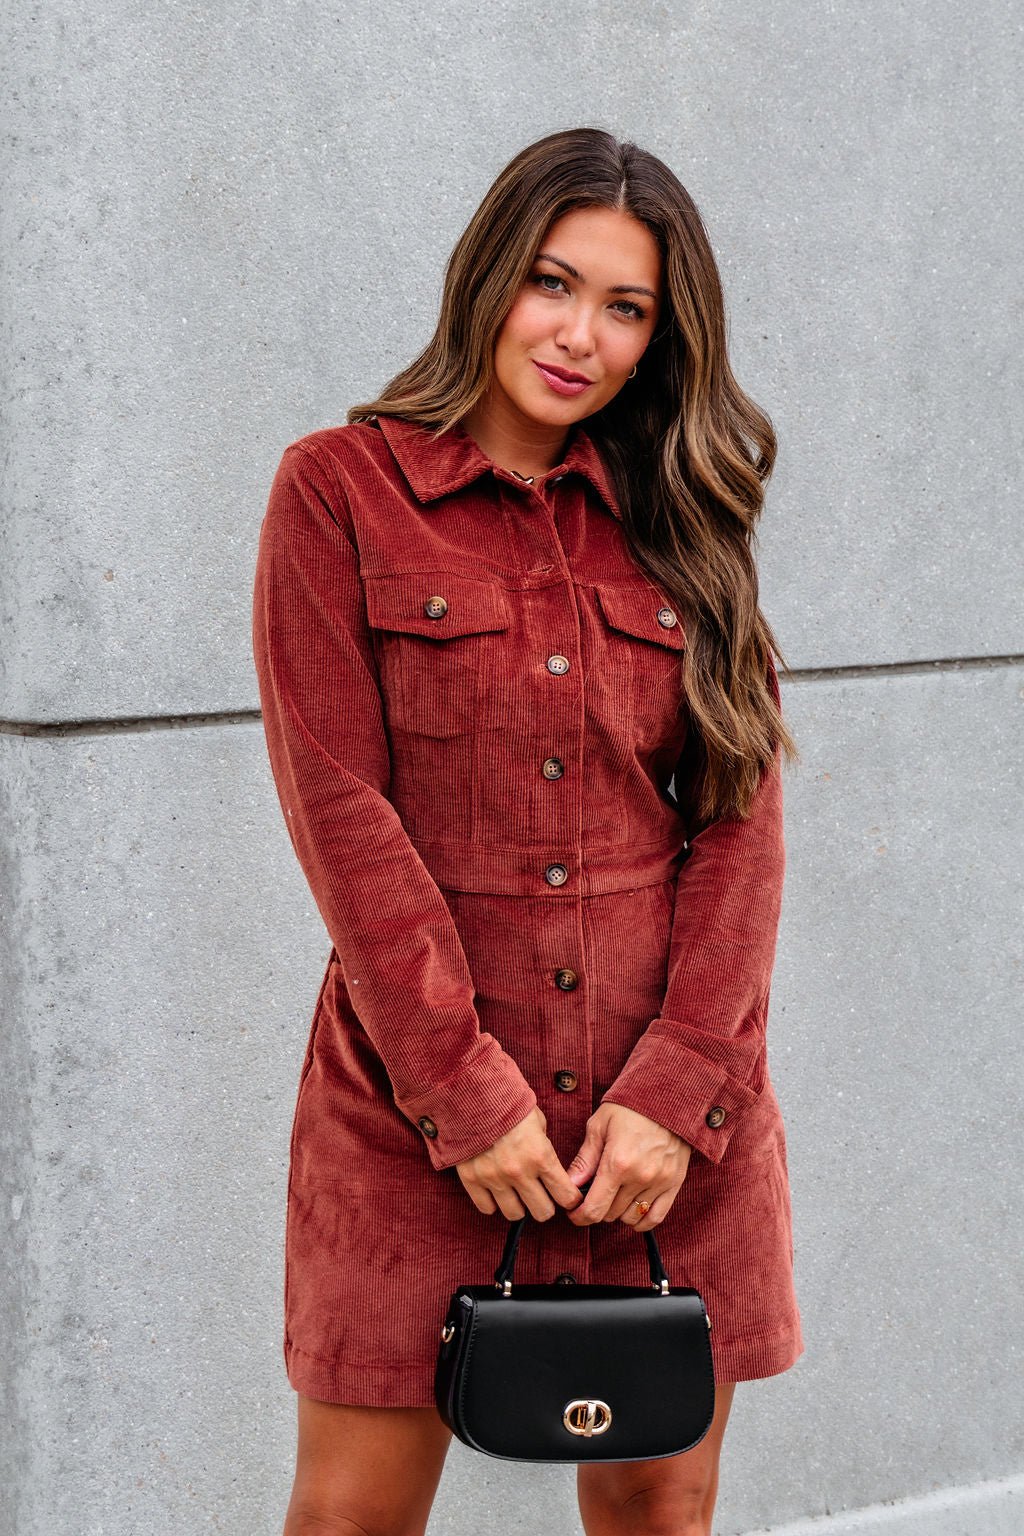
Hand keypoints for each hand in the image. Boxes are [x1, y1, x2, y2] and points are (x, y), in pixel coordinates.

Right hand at [455, 1105, 584, 1222]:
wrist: (471, 1092)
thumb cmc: (507, 1102)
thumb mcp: (537, 1121)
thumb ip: (543, 1146)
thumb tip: (547, 1166)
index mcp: (540, 1156)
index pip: (565, 1196)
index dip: (570, 1199)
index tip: (568, 1197)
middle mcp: (519, 1172)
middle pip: (542, 1212)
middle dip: (545, 1205)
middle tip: (541, 1195)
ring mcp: (494, 1178)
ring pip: (515, 1214)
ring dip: (519, 1205)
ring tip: (516, 1192)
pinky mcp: (472, 1180)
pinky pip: (487, 1208)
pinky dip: (493, 1202)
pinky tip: (496, 1190)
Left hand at [565, 1103, 692, 1230]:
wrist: (668, 1097)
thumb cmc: (630, 1108)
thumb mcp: (599, 1126)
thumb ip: (585, 1159)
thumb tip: (570, 1184)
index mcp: (617, 1163)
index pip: (594, 1208)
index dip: (580, 1216)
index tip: (574, 1213)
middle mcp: (640, 1177)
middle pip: (611, 1214)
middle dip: (597, 1209)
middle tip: (593, 1196)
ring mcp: (659, 1182)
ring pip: (631, 1217)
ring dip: (618, 1213)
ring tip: (613, 1197)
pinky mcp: (674, 1183)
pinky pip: (656, 1216)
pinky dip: (641, 1220)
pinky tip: (631, 1211)